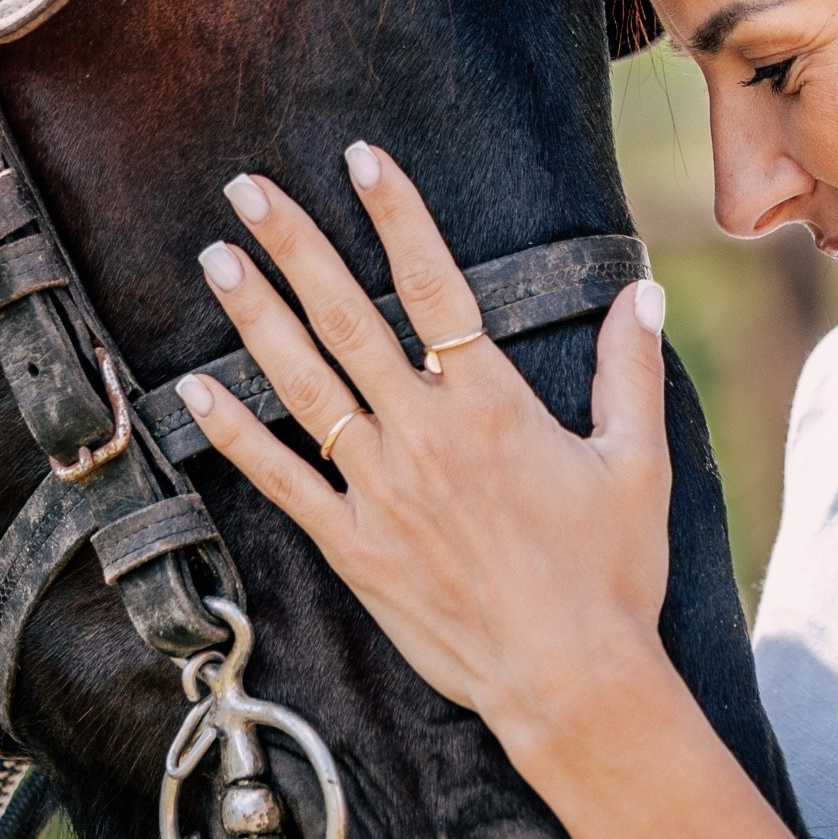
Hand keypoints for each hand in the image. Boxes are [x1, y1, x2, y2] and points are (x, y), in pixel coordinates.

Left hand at [178, 144, 677, 770]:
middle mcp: (425, 434)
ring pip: (303, 385)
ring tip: (216, 261)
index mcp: (492, 404)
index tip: (361, 159)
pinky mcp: (354, 548)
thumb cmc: (611, 575)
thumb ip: (629, 370)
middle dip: (295, 245)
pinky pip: (282, 480)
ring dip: (255, 317)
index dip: (396, 215)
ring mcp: (381, 490)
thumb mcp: (637, 463)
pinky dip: (236, 432)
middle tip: (247, 190)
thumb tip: (644, 287)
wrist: (570, 679)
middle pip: (348, 317)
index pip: (435, 285)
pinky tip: (193, 389)